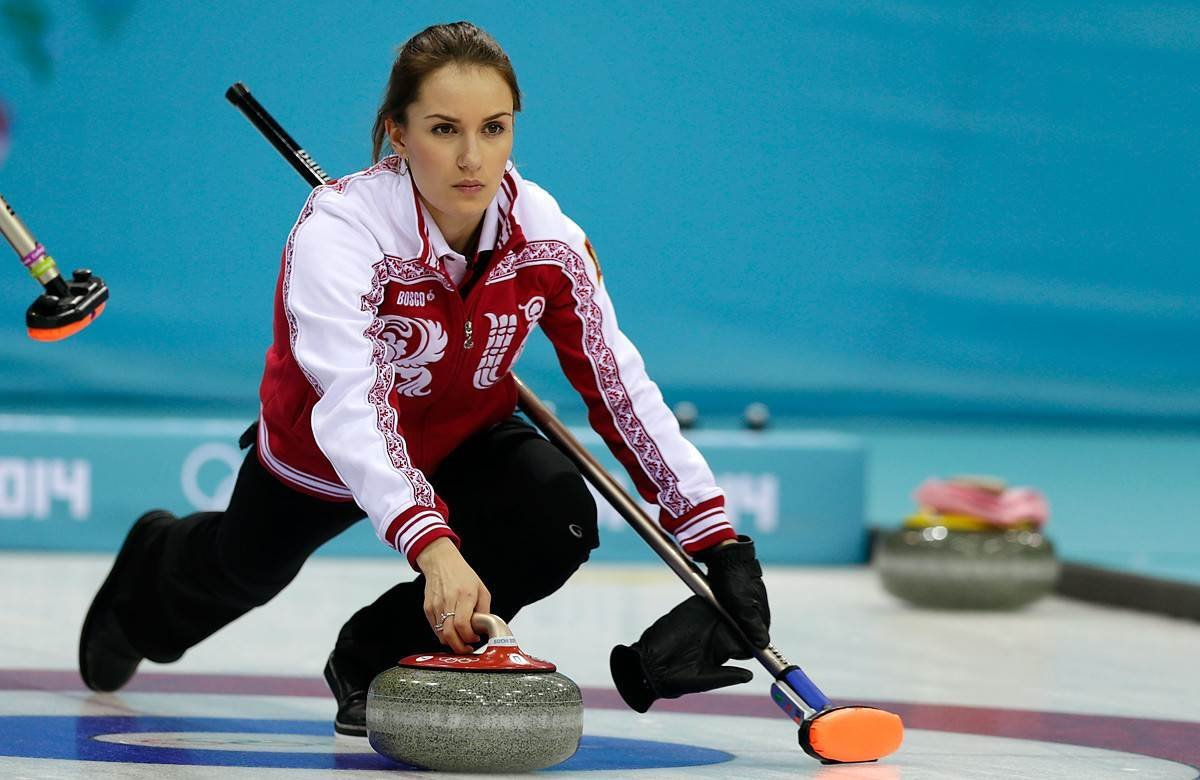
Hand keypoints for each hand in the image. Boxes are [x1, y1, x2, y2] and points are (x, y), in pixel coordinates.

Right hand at [415, 538, 491, 653]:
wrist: (441, 563)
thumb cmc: (463, 575)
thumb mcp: (481, 590)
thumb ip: (484, 610)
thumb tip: (484, 629)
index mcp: (465, 596)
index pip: (463, 624)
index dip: (469, 637)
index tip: (475, 639)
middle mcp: (449, 601)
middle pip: (449, 634)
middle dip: (459, 647)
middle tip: (467, 648)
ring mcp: (436, 605)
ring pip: (441, 634)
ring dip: (452, 642)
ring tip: (461, 640)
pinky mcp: (428, 609)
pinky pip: (435, 629)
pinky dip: (444, 634)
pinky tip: (452, 630)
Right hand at [610, 595, 753, 711]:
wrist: (649, 667)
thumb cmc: (675, 679)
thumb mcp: (704, 679)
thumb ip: (726, 676)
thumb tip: (749, 676)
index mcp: (721, 650)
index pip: (742, 642)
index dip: (751, 640)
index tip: (760, 637)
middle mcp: (715, 633)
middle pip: (736, 623)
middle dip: (745, 620)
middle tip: (755, 614)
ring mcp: (703, 619)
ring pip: (724, 609)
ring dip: (732, 606)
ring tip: (742, 602)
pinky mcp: (691, 608)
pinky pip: (707, 599)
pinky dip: (716, 596)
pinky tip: (726, 595)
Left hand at [694, 535, 770, 647]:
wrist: (725, 556)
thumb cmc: (733, 581)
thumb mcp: (741, 606)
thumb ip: (751, 625)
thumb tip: (762, 645)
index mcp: (763, 616)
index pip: (758, 642)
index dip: (745, 647)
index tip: (732, 651)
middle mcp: (759, 611)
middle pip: (748, 633)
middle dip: (736, 636)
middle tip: (721, 635)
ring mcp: (750, 603)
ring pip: (739, 623)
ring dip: (729, 625)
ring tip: (717, 623)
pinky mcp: (740, 597)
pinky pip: (733, 613)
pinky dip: (726, 615)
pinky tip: (717, 612)